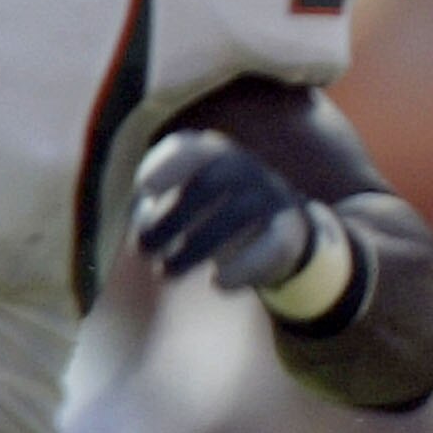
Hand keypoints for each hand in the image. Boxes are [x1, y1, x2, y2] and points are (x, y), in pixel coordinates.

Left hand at [133, 130, 318, 289]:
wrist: (272, 227)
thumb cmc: (208, 211)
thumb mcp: (178, 202)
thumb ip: (155, 212)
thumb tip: (147, 230)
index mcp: (211, 153)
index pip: (188, 149)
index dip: (166, 166)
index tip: (144, 188)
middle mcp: (244, 167)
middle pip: (208, 185)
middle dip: (170, 219)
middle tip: (143, 250)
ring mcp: (270, 196)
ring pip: (236, 215)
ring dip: (195, 247)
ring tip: (166, 272)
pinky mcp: (289, 231)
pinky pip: (272, 246)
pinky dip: (243, 266)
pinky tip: (218, 282)